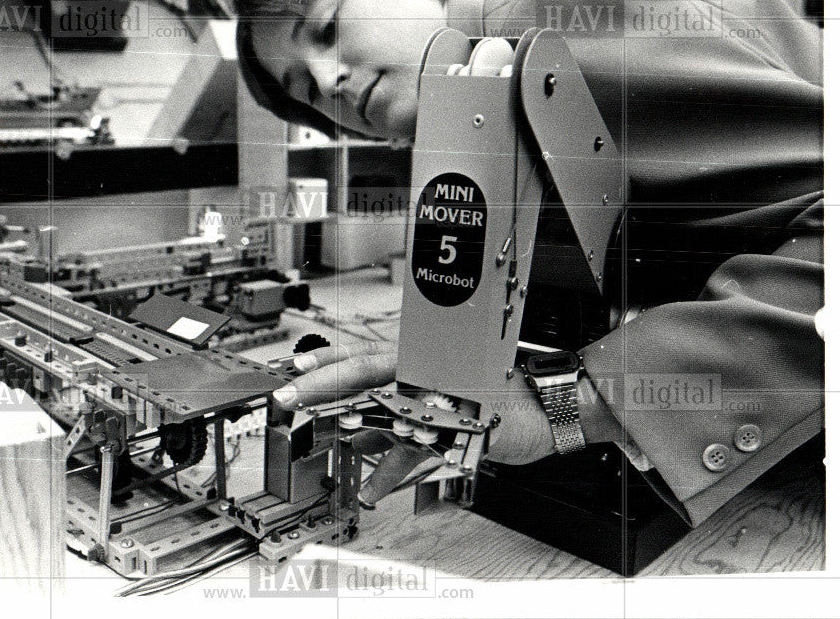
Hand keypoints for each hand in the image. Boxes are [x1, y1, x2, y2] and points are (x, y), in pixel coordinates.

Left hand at [270, 342, 619, 504]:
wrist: (551, 402)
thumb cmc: (498, 391)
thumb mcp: (446, 386)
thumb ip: (400, 399)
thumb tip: (353, 419)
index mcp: (423, 354)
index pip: (366, 349)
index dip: (327, 356)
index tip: (294, 365)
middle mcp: (429, 368)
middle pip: (366, 372)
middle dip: (322, 385)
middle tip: (288, 397)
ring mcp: (445, 394)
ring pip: (389, 412)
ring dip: (356, 435)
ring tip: (332, 450)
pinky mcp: (463, 424)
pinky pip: (421, 450)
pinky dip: (396, 472)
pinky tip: (376, 490)